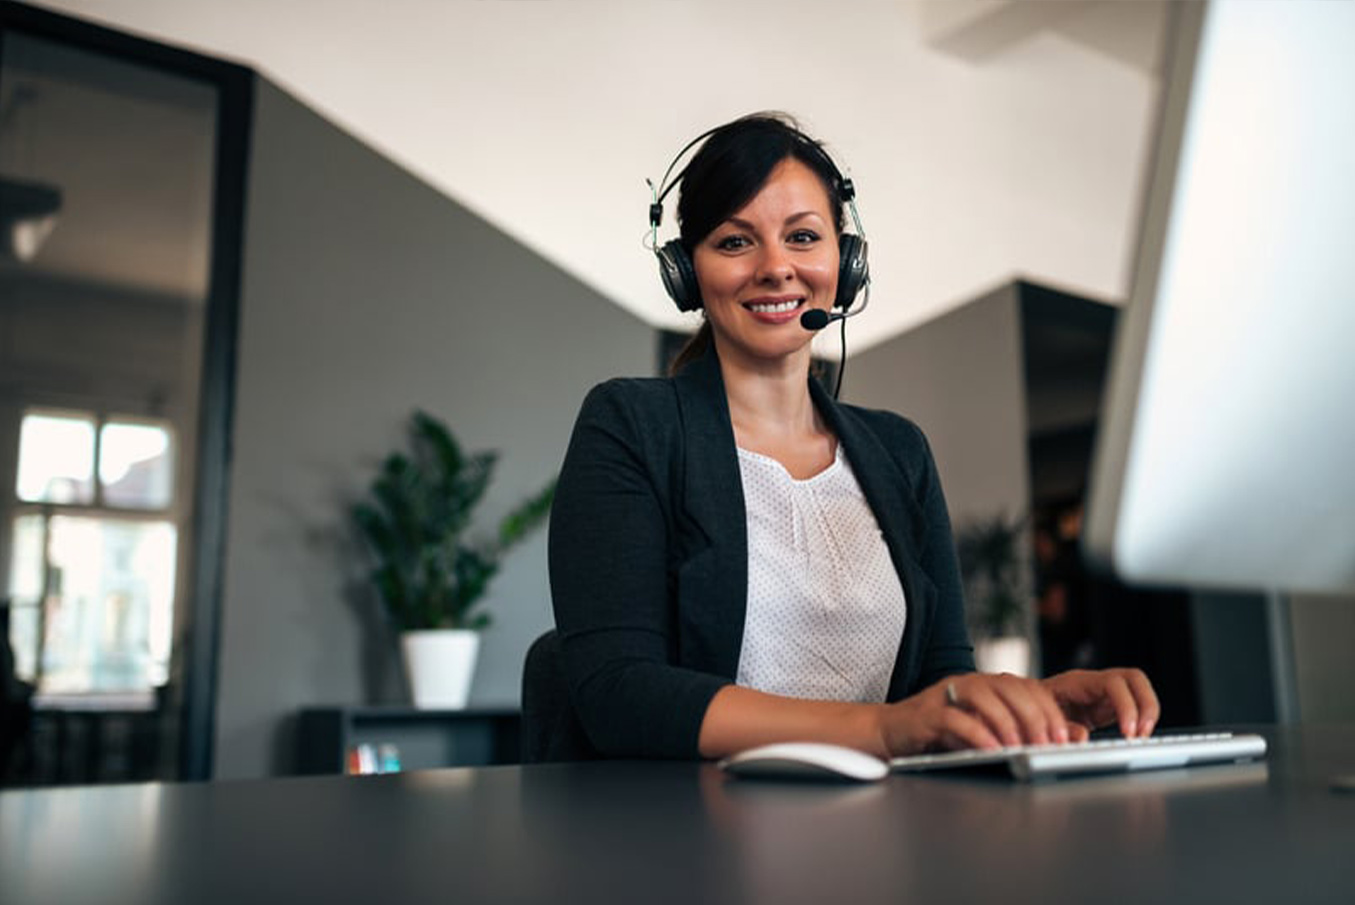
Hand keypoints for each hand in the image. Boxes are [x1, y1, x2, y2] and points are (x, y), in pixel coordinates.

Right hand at [880, 672, 1072, 755]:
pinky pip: (956, 718)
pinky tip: (990, 750)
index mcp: (990, 686)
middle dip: (1034, 718)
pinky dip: (977, 734)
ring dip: (1007, 723)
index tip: (1062, 739)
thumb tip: (1063, 741)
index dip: (1050, 712)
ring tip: (1019, 748)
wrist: (892, 733)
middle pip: (1012, 687)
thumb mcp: (987, 734)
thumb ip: (1019, 735)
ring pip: (985, 696)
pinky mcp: (928, 712)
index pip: (1029, 688)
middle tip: (1045, 746)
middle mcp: (971, 683)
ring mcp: (948, 694)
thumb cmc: (941, 736)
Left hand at [1042, 668, 1159, 739]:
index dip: (1126, 705)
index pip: (1113, 683)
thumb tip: (1083, 737)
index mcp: (1079, 681)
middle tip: (1142, 734)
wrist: (1031, 706)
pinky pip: (1136, 705)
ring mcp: (1106, 693)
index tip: (1127, 732)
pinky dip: (1142, 720)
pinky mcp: (1111, 705)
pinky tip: (1135, 737)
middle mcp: (1097, 683)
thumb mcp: (1043, 720)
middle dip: (1147, 706)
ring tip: (1141, 738)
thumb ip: (1062, 728)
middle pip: (1135, 679)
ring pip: (1140, 689)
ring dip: (1148, 713)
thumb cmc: (1035, 709)